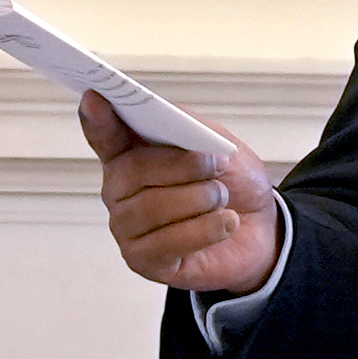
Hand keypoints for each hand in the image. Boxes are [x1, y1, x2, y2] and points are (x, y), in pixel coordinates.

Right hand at [81, 90, 280, 293]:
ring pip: (150, 208)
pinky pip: (166, 243)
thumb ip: (188, 127)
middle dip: (182, 165)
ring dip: (199, 199)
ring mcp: (128, 229)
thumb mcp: (220, 144)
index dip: (97, 119)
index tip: (94, 98)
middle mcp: (121, 192)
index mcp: (134, 156)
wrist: (262, 228)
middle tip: (216, 166)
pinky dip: (205, 229)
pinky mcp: (144, 261)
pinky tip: (226, 223)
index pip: (106, 136)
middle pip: (132, 171)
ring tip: (223, 198)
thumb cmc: (234, 182)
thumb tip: (163, 113)